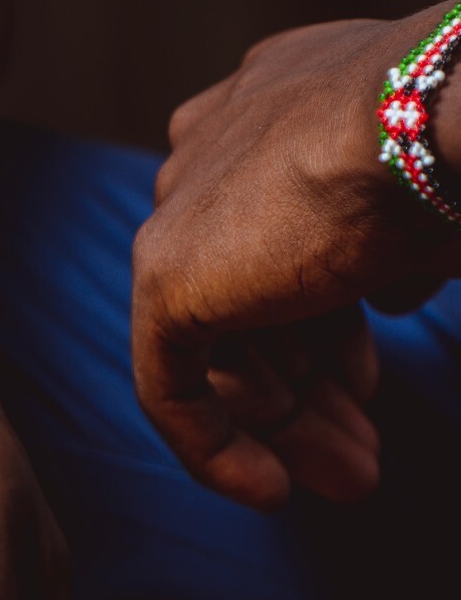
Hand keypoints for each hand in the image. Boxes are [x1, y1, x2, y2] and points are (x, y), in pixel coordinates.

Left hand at [132, 4, 460, 509]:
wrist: (439, 112)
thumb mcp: (433, 203)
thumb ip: (401, 247)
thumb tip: (392, 293)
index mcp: (270, 108)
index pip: (283, 234)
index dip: (329, 322)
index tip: (366, 384)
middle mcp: (213, 148)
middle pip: (249, 294)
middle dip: (310, 385)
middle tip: (362, 457)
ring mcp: (182, 208)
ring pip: (220, 342)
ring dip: (288, 421)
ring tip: (351, 480)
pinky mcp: (166, 274)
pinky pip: (172, 382)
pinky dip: (215, 444)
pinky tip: (270, 491)